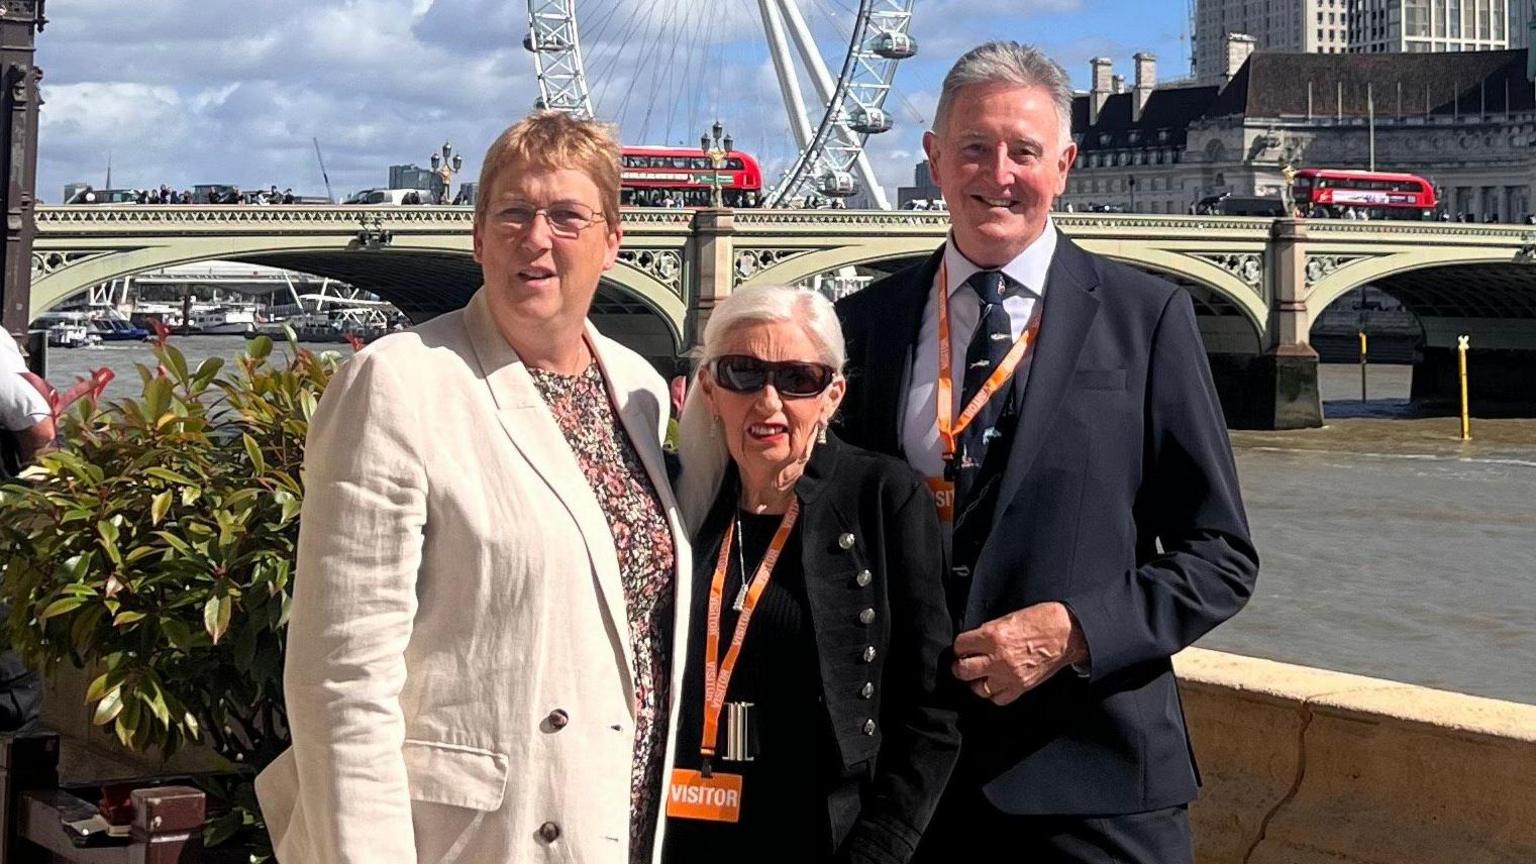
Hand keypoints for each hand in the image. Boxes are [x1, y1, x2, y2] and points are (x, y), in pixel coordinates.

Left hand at [951, 602, 1087, 704]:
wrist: (1066, 634)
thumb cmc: (1040, 621)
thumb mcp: (1007, 618)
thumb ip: (987, 632)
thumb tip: (974, 643)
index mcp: (993, 636)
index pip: (961, 646)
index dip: (960, 646)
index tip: (963, 648)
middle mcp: (998, 658)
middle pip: (963, 671)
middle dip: (960, 666)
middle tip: (962, 663)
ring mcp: (1010, 675)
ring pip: (978, 689)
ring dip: (976, 681)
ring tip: (980, 675)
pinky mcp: (1021, 687)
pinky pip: (998, 699)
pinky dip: (994, 693)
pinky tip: (996, 684)